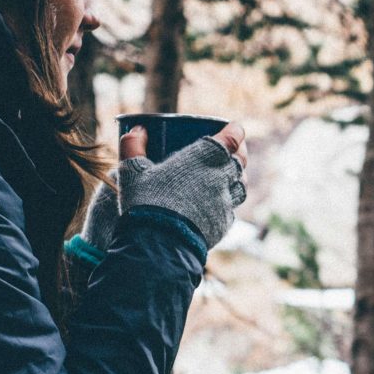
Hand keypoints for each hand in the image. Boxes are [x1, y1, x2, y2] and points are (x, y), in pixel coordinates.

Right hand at [115, 122, 249, 250]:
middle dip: (239, 152)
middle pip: (241, 161)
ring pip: (241, 185)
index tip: (234, 128)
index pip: (233, 138)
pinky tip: (216, 203)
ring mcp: (225, 202)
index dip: (236, 131)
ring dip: (236, 178)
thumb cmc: (146, 202)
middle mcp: (221, 178)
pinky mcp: (223, 224)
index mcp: (205, 157)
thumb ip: (133, 146)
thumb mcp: (132, 171)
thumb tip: (136, 130)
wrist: (160, 244)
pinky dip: (226, 203)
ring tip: (227, 176)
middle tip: (232, 150)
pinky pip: (230, 209)